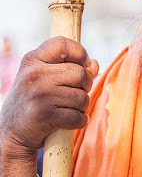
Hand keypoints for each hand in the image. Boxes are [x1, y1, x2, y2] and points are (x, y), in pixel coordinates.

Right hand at [0, 37, 98, 156]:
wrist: (12, 132)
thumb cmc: (32, 102)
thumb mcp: (42, 78)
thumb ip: (67, 68)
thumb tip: (95, 64)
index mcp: (32, 60)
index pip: (63, 44)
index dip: (81, 53)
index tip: (84, 64)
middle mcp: (35, 75)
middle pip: (80, 74)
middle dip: (85, 86)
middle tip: (75, 94)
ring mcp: (40, 95)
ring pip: (82, 97)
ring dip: (81, 106)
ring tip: (69, 108)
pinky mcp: (45, 116)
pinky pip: (78, 117)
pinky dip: (79, 121)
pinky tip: (69, 121)